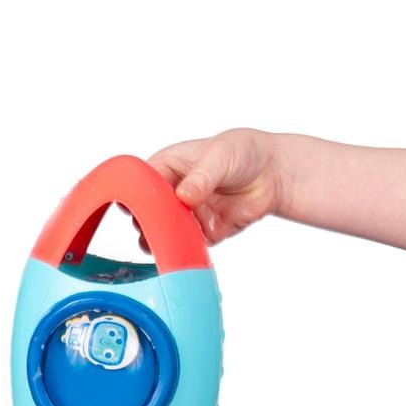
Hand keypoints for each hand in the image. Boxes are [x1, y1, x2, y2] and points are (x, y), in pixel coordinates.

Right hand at [147, 128, 285, 244]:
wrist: (273, 174)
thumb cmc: (243, 152)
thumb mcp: (220, 156)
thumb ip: (201, 177)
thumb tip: (184, 196)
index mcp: (170, 166)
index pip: (143, 181)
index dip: (135, 194)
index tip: (131, 207)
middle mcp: (174, 191)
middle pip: (150, 210)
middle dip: (146, 221)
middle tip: (145, 230)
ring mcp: (188, 213)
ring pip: (166, 231)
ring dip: (160, 240)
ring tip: (155, 246)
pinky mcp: (203, 232)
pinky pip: (189, 245)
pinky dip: (184, 250)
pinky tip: (180, 253)